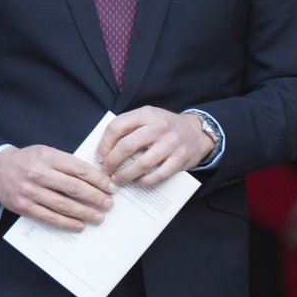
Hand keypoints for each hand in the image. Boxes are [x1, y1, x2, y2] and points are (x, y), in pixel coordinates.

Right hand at [0, 144, 114, 231]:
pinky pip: (50, 217)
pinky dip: (67, 223)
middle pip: (74, 188)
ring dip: (84, 212)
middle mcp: (39, 173)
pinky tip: (79, 225)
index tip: (111, 187)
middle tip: (109, 203)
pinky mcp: (25, 206)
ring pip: (63, 205)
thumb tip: (96, 178)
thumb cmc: (28, 161)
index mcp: (48, 157)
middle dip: (95, 197)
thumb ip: (67, 163)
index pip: (79, 169)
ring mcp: (31, 191)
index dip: (98, 179)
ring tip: (99, 217)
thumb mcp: (47, 153)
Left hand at [97, 107, 212, 186]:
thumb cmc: (166, 127)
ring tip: (117, 180)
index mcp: (146, 114)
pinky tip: (137, 182)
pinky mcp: (180, 159)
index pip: (117, 126)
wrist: (196, 132)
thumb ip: (130, 127)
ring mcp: (171, 143)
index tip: (99, 156)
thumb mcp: (148, 117)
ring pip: (142, 163)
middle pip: (127, 146)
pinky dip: (145, 181)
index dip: (104, 144)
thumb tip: (105, 149)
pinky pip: (158, 174)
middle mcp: (159, 127)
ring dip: (125, 175)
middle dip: (112, 162)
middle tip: (105, 172)